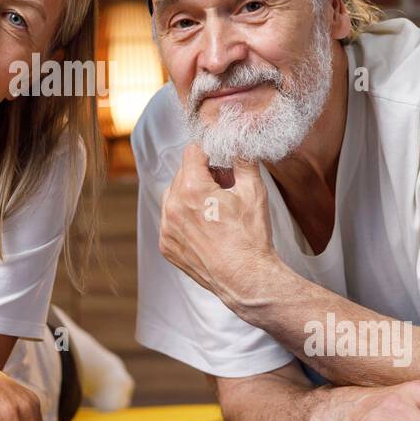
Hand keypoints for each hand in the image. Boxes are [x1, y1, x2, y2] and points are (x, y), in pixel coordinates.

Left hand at [159, 145, 280, 309]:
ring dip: (190, 195)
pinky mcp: (166, 245)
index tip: (219, 161)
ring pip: (173, 195)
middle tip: (224, 188)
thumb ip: (244, 160)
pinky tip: (205, 226)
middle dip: (202, 175)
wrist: (246, 278)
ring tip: (214, 209)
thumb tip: (239, 142)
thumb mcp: (253, 191)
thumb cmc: (251, 237)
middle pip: (183, 173)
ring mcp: (167, 228)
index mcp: (192, 189)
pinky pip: (170, 220)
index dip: (209, 153)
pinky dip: (183, 217)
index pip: (192, 152)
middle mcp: (173, 206)